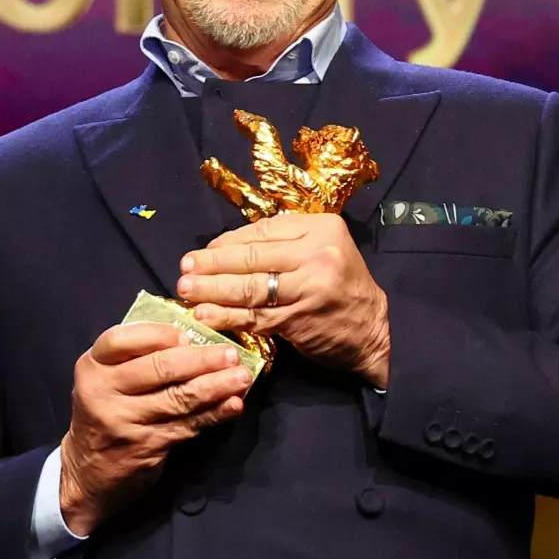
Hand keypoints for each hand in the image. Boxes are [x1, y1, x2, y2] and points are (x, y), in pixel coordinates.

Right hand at [59, 324, 252, 535]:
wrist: (86, 473)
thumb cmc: (104, 414)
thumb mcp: (105, 381)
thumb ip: (135, 358)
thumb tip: (191, 337)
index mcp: (92, 366)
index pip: (122, 340)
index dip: (158, 334)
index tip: (189, 334)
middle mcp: (102, 392)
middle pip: (158, 368)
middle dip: (201, 359)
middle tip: (231, 354)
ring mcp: (125, 422)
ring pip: (178, 398)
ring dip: (215, 386)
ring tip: (242, 377)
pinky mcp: (146, 447)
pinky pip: (187, 425)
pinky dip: (213, 414)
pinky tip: (233, 405)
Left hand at [177, 212, 389, 387]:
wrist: (374, 330)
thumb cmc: (342, 287)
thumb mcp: (324, 250)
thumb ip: (285, 243)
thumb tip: (226, 246)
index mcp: (322, 227)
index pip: (263, 231)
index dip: (227, 242)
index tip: (204, 252)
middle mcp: (318, 253)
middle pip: (253, 257)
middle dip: (212, 264)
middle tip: (184, 269)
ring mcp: (309, 287)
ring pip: (250, 287)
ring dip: (212, 290)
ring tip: (186, 291)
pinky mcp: (300, 319)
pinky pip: (255, 316)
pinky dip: (227, 316)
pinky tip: (207, 314)